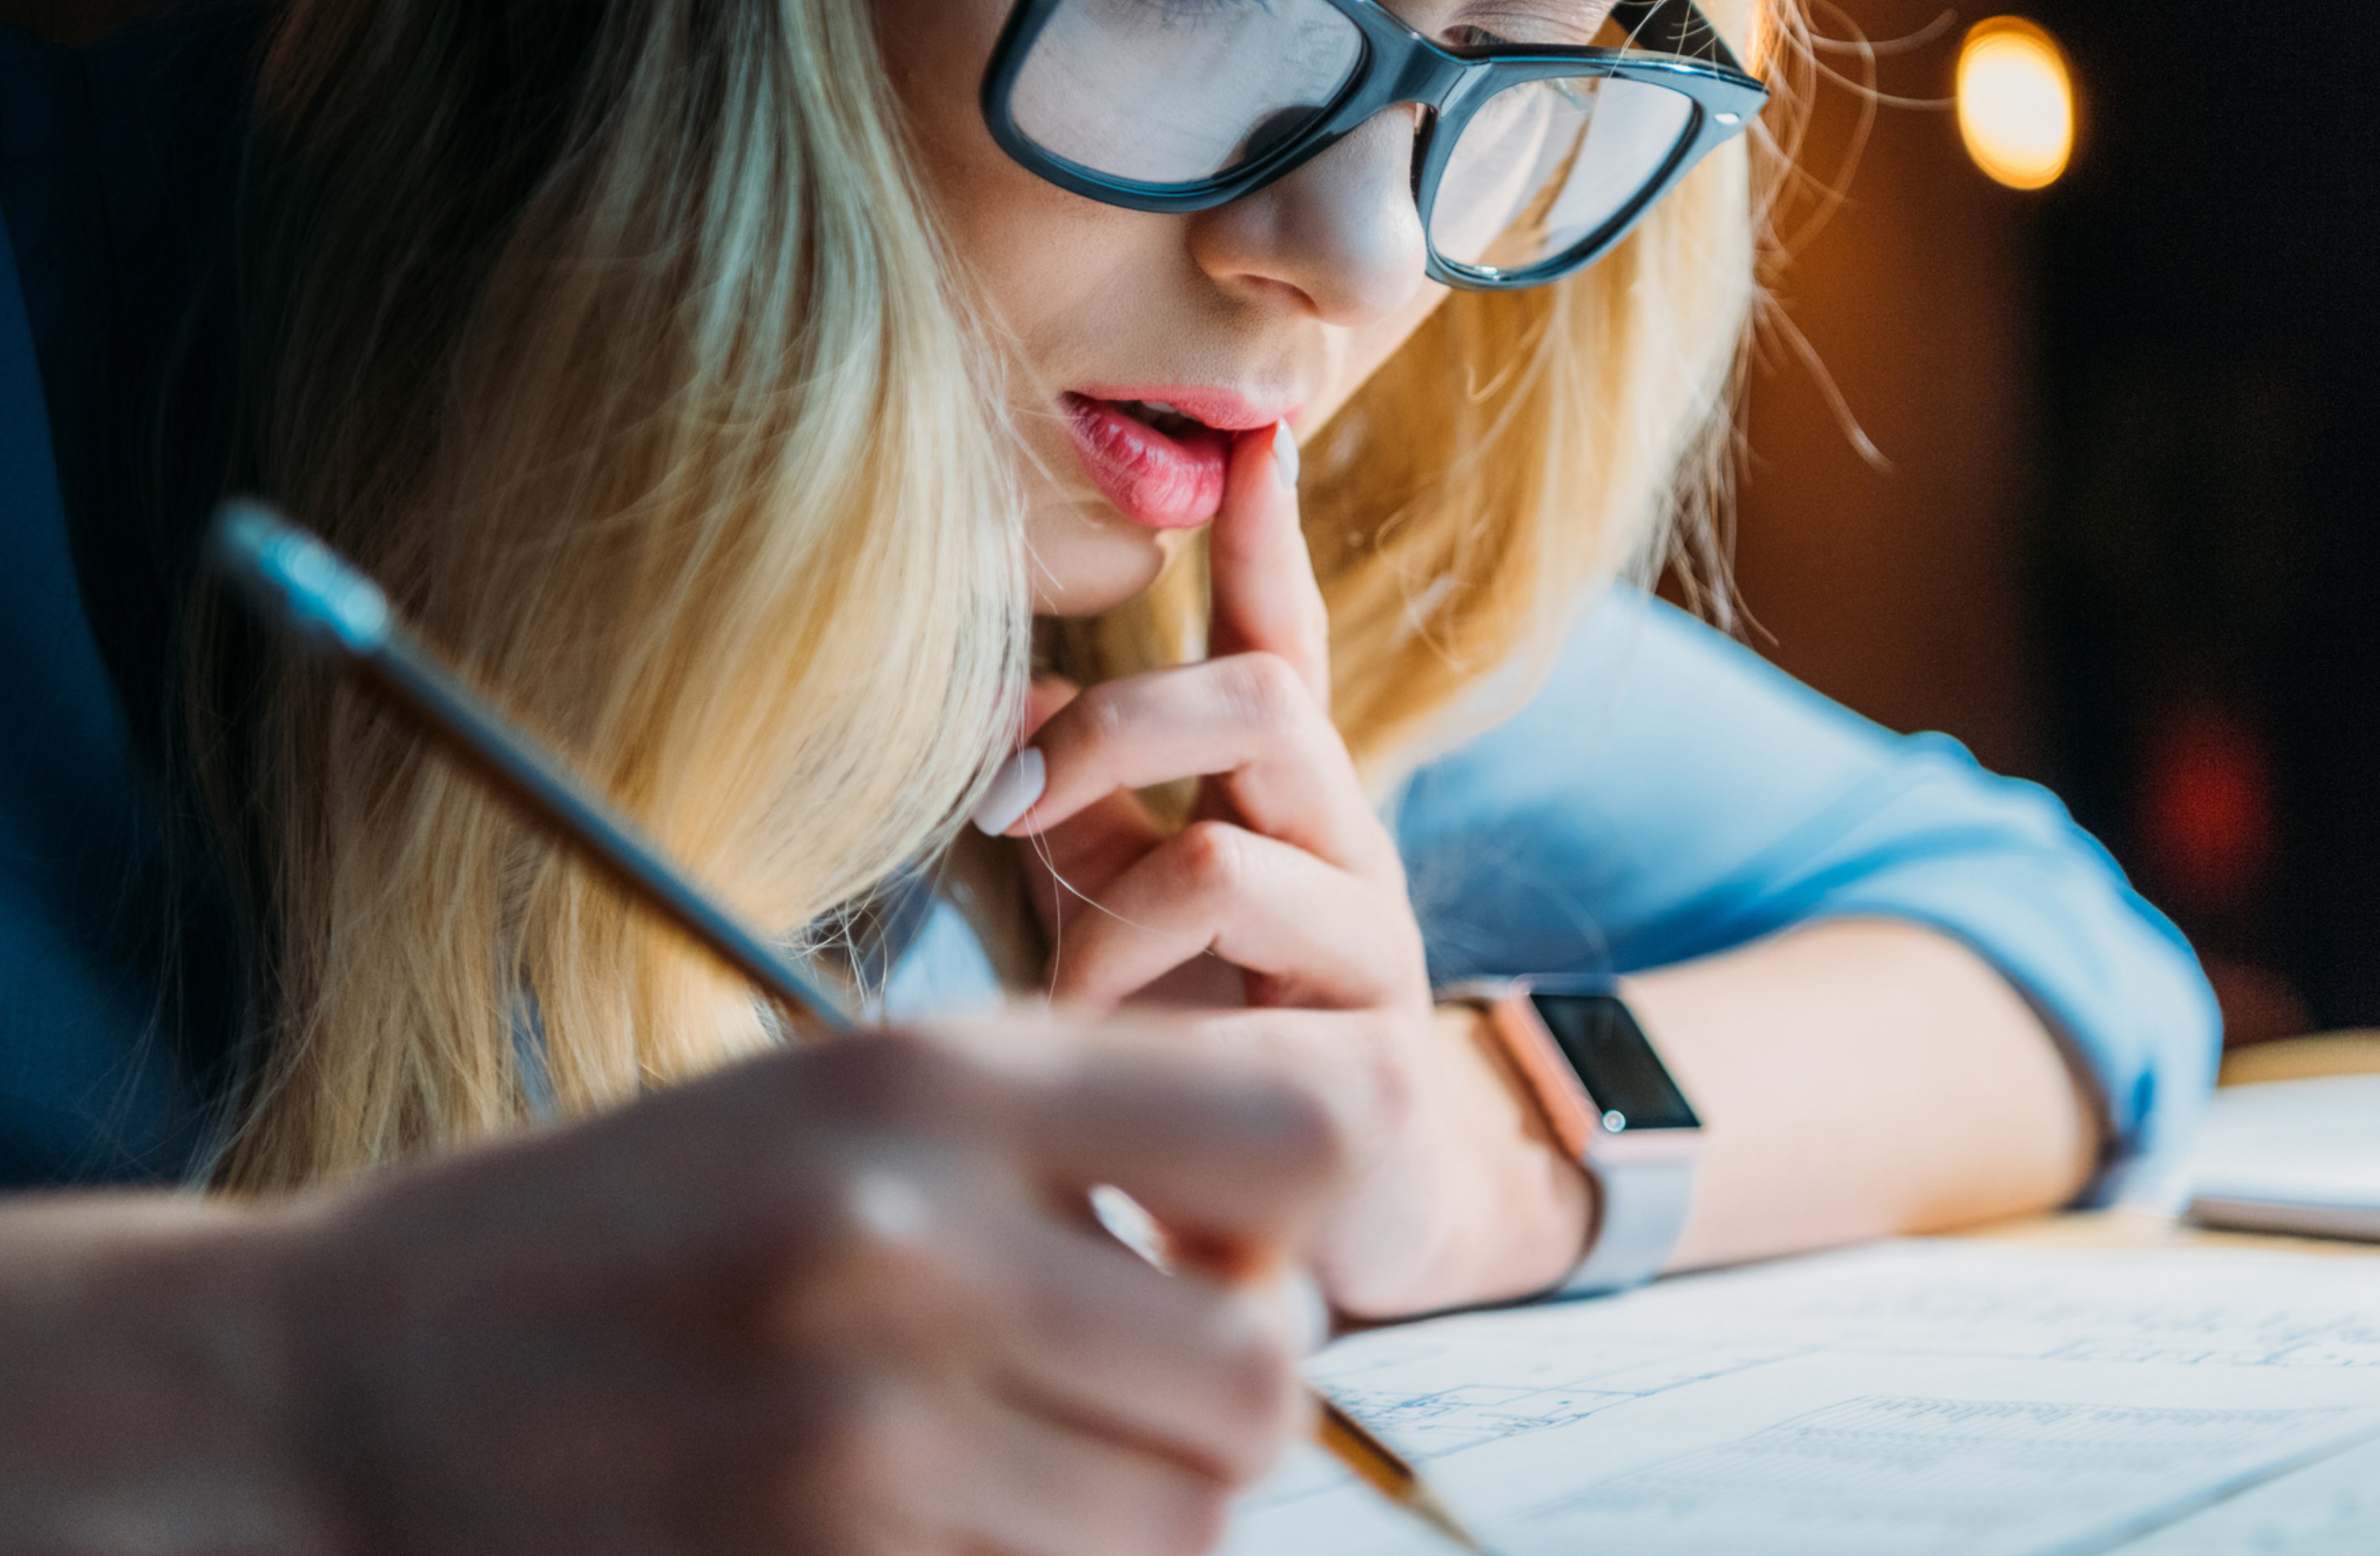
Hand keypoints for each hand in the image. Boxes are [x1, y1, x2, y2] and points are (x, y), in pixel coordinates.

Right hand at [0, 1024, 1341, 1555]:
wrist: (324, 1401)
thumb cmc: (603, 1236)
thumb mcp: (822, 1104)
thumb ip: (1056, 1143)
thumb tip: (1280, 1238)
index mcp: (922, 1082)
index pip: (1302, 1127)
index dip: (1308, 1195)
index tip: (1234, 1229)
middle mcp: (911, 1250)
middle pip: (1266, 1375)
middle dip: (1228, 1386)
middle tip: (1126, 1366)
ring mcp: (863, 1445)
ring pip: (1185, 1521)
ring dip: (1141, 1500)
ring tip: (1016, 1447)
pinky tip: (935, 1520)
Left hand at [989, 428, 1590, 1317]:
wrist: (1355, 1216)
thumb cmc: (1223, 1043)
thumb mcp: (1141, 914)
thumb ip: (1091, 810)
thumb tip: (1011, 706)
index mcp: (1290, 801)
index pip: (1283, 639)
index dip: (1270, 535)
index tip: (1261, 427)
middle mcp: (1347, 848)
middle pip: (1258, 706)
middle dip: (1116, 728)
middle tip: (1004, 802)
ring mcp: (1375, 951)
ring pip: (1230, 860)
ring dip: (1105, 923)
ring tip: (1059, 994)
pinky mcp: (1372, 1065)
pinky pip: (1234, 1020)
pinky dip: (1137, 1035)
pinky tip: (1112, 1077)